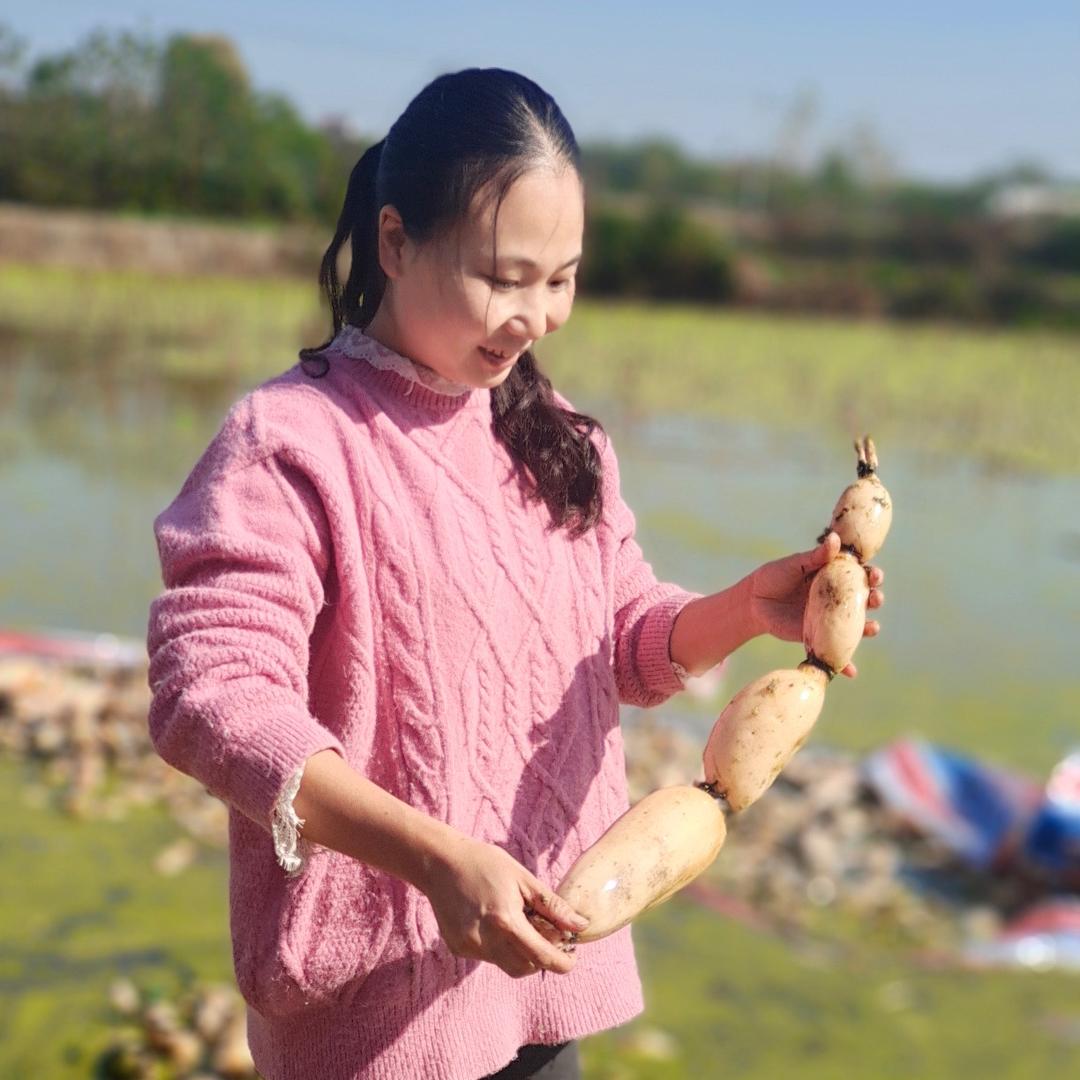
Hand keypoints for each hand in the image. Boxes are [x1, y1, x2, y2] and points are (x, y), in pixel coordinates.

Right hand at [419, 834, 588, 977]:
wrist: (440, 862)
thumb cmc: (486, 863)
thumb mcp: (523, 878)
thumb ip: (553, 907)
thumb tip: (581, 926)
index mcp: (505, 921)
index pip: (542, 957)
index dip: (562, 962)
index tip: (572, 958)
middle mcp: (486, 940)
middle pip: (525, 968)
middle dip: (541, 960)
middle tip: (550, 940)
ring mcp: (469, 947)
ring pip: (505, 964)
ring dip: (521, 954)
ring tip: (521, 925)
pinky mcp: (458, 948)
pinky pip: (487, 957)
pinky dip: (500, 947)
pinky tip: (496, 922)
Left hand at [746, 531, 883, 677]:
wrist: (753, 600)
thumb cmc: (774, 576)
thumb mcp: (794, 564)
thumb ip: (815, 556)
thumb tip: (835, 539)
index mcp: (833, 577)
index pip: (858, 576)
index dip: (870, 575)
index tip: (875, 574)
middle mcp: (835, 599)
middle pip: (863, 600)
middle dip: (874, 599)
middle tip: (876, 598)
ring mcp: (828, 619)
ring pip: (855, 626)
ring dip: (868, 628)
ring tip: (873, 628)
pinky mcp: (818, 637)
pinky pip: (834, 650)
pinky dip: (843, 663)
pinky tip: (851, 672)